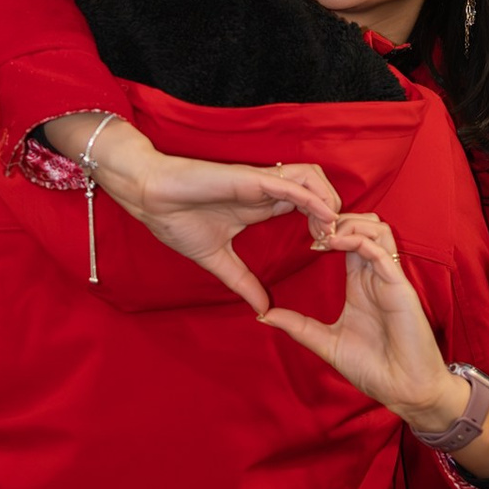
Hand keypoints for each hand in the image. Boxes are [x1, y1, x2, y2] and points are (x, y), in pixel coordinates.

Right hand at [49, 118, 337, 314]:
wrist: (151, 198)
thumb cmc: (178, 221)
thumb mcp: (217, 260)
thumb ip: (242, 281)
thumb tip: (261, 310)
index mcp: (260, 206)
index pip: (305, 208)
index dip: (322, 225)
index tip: (326, 251)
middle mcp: (266, 191)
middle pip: (318, 190)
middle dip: (334, 214)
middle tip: (337, 242)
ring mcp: (261, 182)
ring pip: (312, 179)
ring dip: (328, 202)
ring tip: (332, 230)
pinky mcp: (252, 178)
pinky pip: (292, 185)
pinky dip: (312, 199)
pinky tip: (325, 218)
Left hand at [260, 213, 488, 471]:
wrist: (403, 390)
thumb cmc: (372, 368)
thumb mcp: (327, 343)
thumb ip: (299, 326)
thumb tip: (264, 316)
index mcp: (360, 283)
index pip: (348, 240)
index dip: (328, 230)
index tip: (305, 237)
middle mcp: (375, 275)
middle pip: (365, 225)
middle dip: (339, 218)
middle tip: (314, 228)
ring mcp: (389, 279)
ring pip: (377, 229)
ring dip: (350, 224)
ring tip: (325, 234)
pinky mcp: (399, 287)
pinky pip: (381, 251)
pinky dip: (358, 240)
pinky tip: (335, 245)